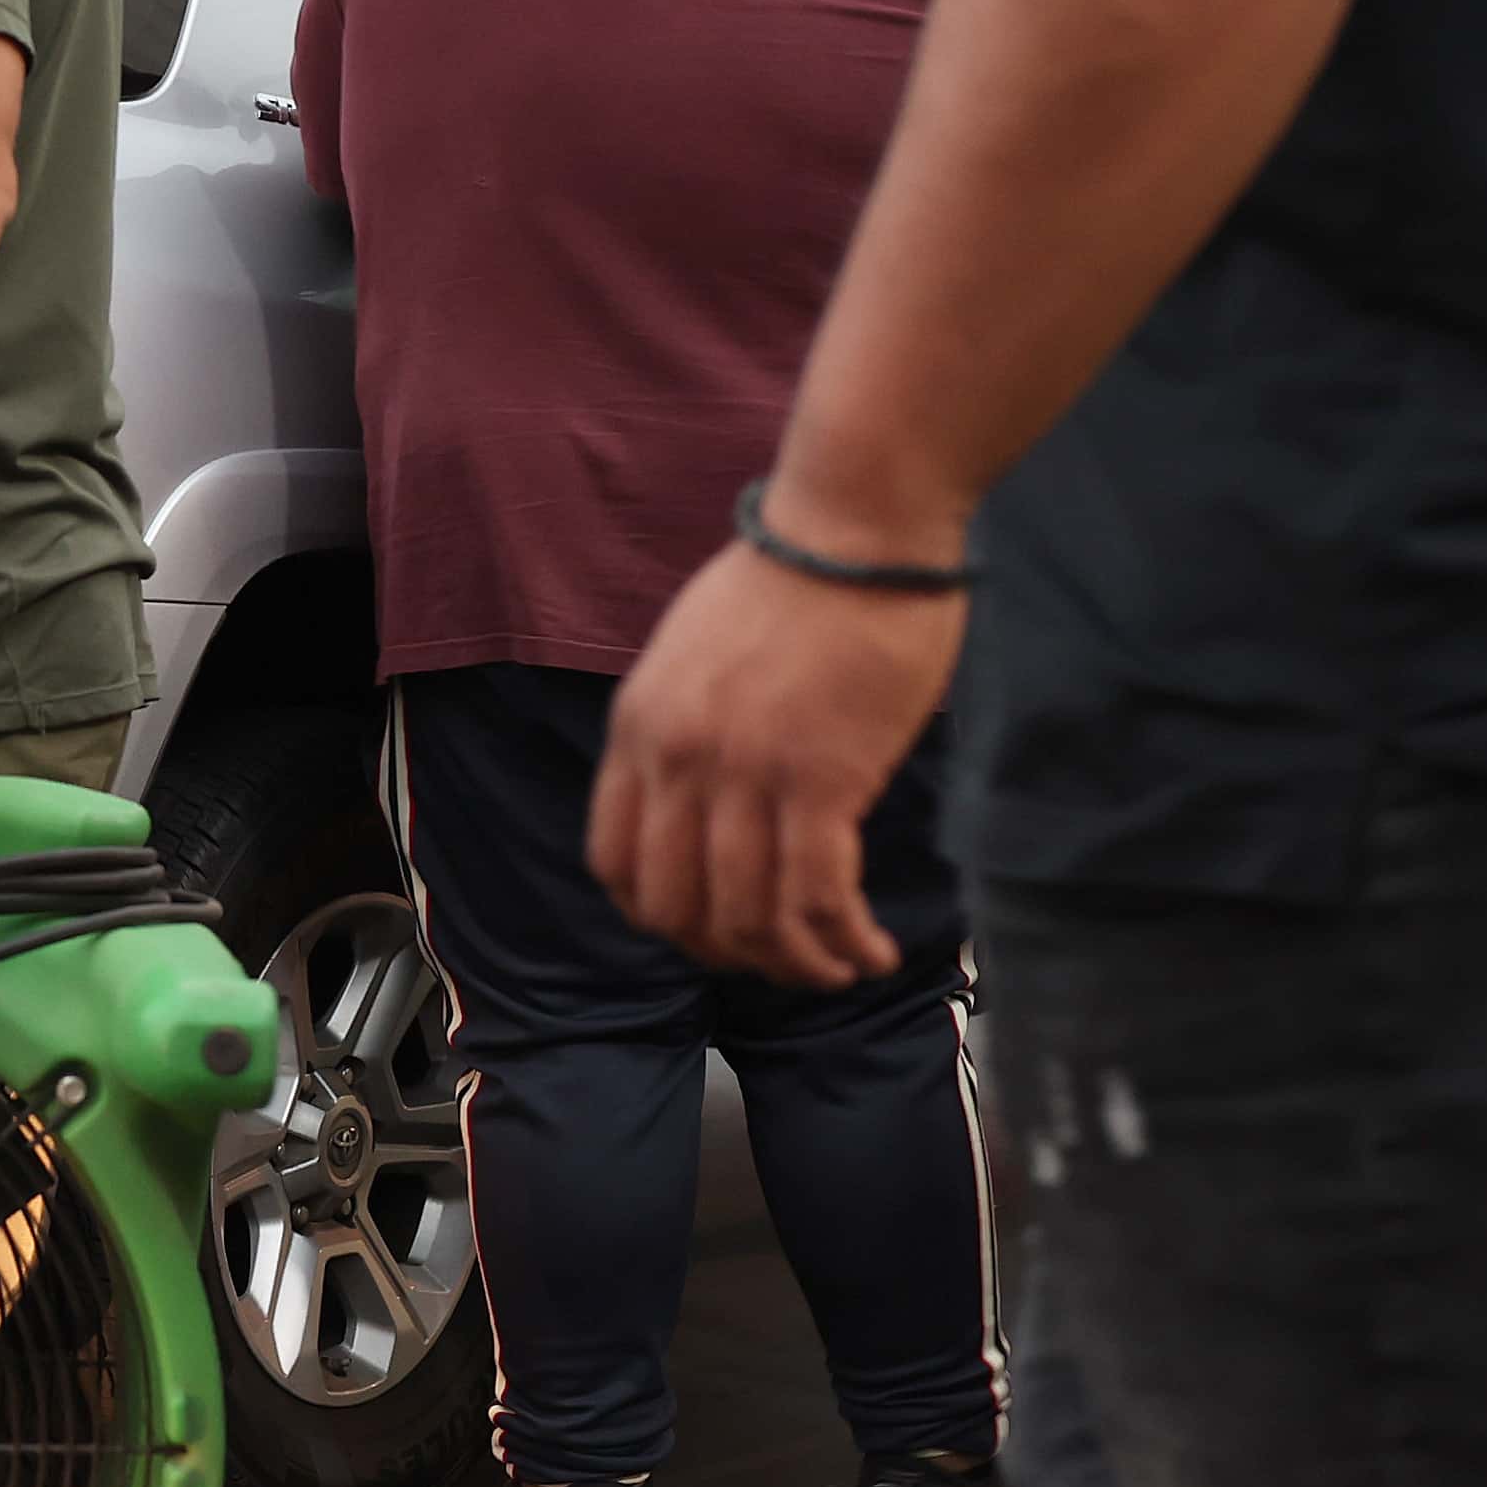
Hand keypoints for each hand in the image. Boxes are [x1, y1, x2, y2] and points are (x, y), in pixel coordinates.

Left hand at [591, 538, 964, 987]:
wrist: (858, 521)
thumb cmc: (798, 574)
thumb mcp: (696, 652)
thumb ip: (686, 726)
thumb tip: (709, 797)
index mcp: (639, 728)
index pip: (616, 864)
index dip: (662, 917)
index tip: (712, 929)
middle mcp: (678, 759)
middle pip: (677, 908)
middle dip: (730, 952)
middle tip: (782, 956)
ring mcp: (744, 773)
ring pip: (751, 918)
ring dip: (798, 963)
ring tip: (841, 966)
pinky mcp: (821, 779)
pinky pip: (817, 898)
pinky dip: (843, 941)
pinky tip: (871, 950)